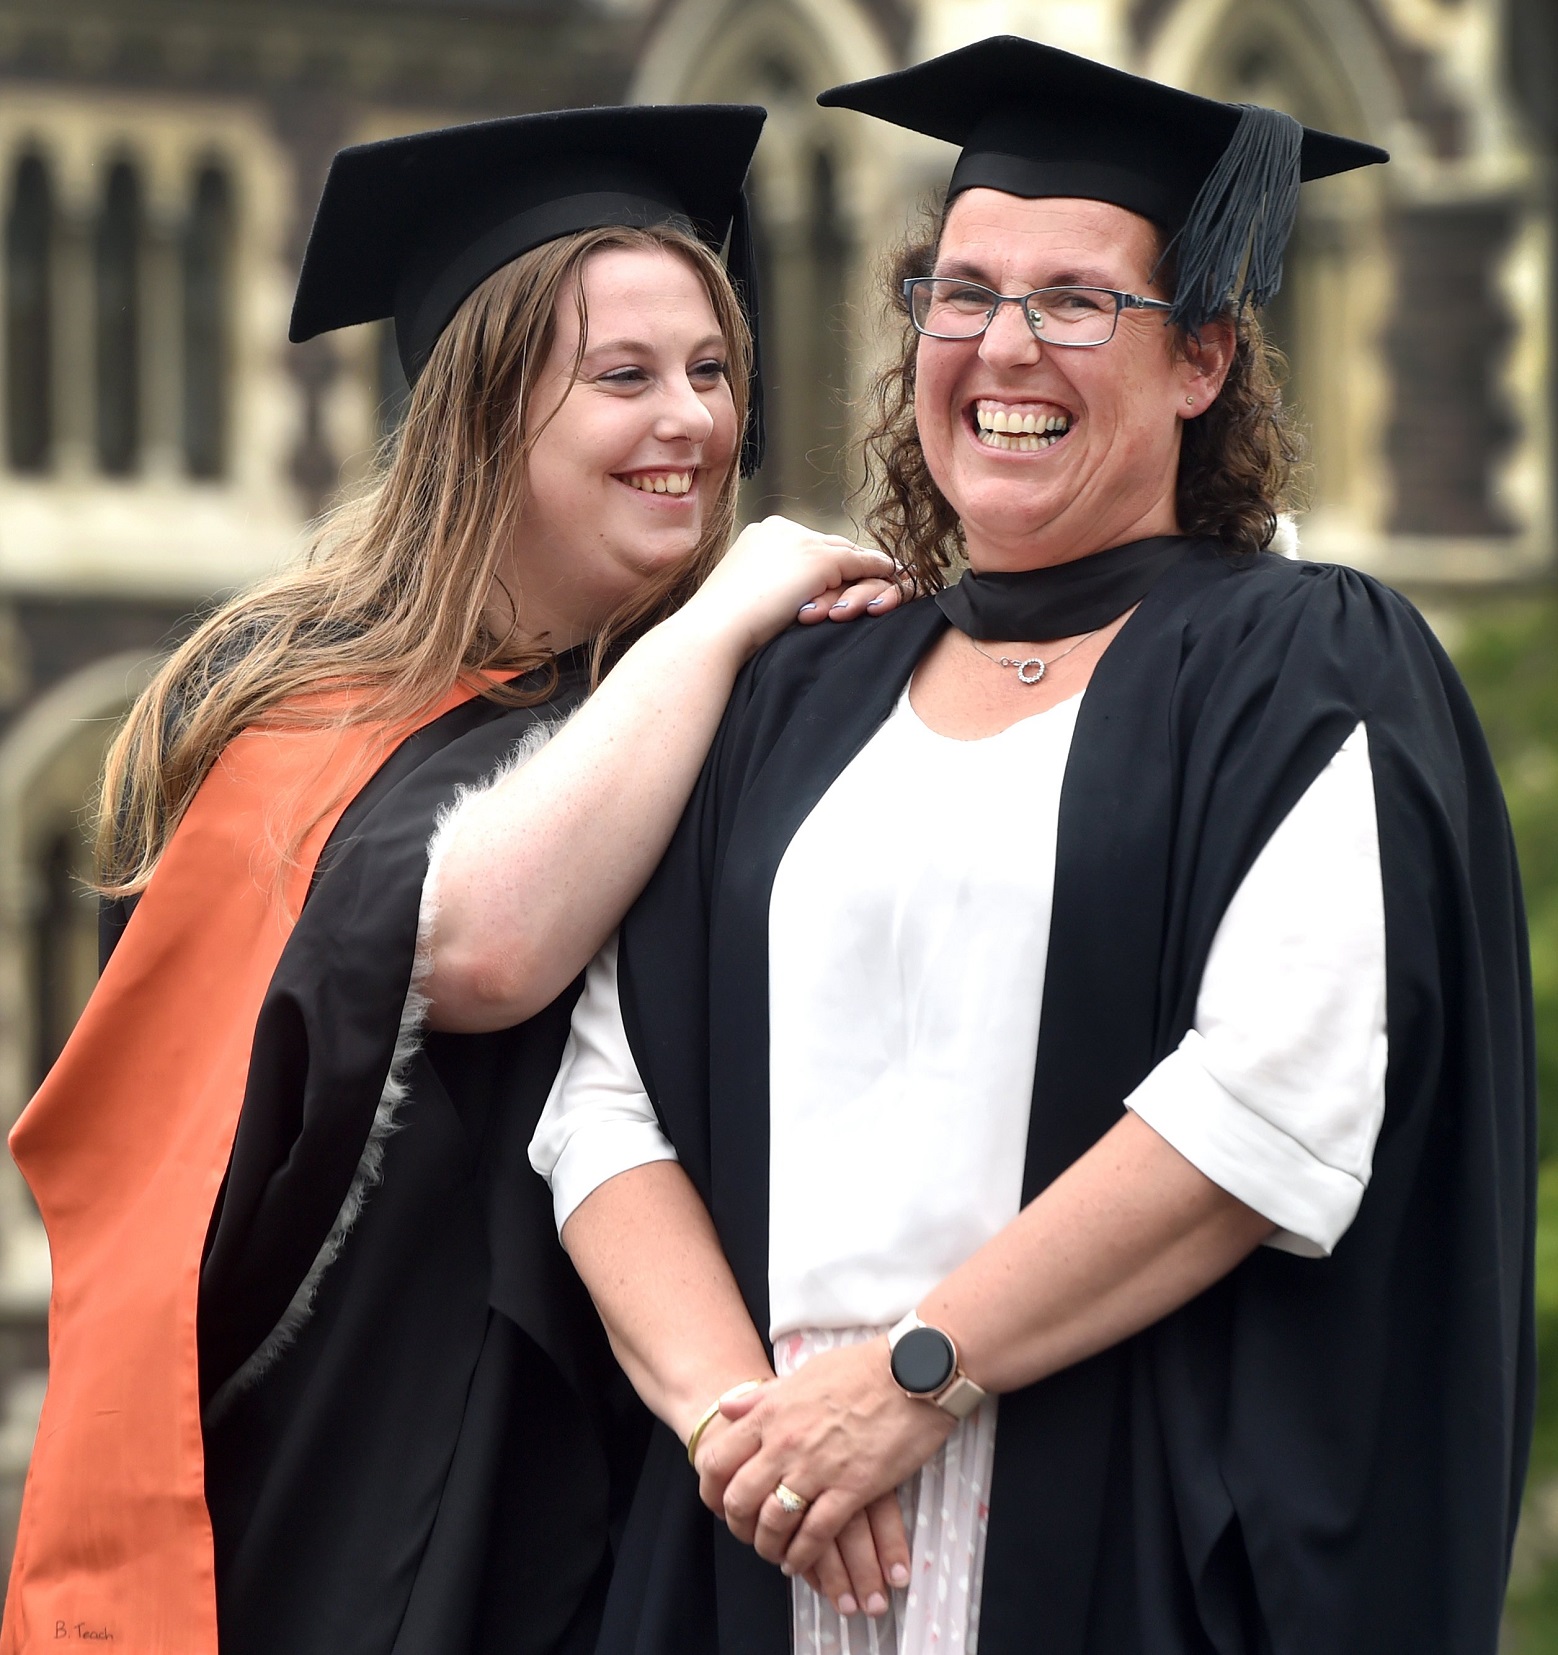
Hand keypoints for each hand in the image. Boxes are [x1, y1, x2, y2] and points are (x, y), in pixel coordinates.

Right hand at [682, 516, 900, 658]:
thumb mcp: (749, 596)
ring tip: (884, 578)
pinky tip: (893, 577)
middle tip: (868, 577)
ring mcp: (801, 541)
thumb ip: (769, 585)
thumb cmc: (722, 626)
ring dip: (864, 568)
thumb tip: (792, 598)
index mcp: (759, 534)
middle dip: (846, 563)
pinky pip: (861, 563)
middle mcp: (780, 528)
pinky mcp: (820, 560)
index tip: (837, 580)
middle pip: (826, 545)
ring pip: (844, 553)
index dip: (822, 565)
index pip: (802, 546)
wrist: (715, 630)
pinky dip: (878, 571)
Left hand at [707, 1340, 950, 1580]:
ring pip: (773, 1522)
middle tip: (747, 1534)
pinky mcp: (851, 1488)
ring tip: (775, 1553)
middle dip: (738, 1525)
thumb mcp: (803, 1374)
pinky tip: (800, 1562)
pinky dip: (803, 1556)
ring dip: (769, 1546)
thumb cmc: (861, 1368)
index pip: (718, 1459)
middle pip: (740, 1499)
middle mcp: (785, 1443)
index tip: (718, 1503)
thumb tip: (727, 1407)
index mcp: (771, 1413)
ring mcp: (817, 1468)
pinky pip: (815, 1534)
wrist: (912, 1372)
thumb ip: (763, 1397)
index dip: (711, 1489)